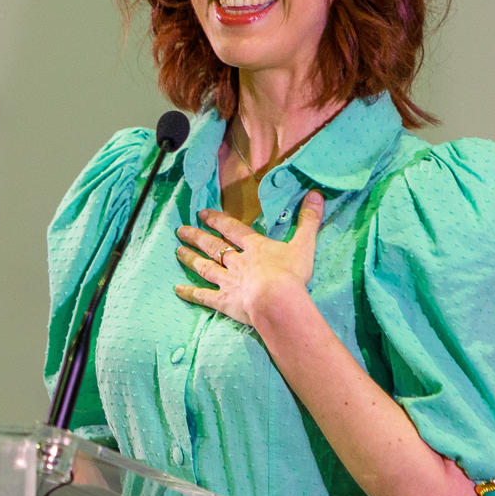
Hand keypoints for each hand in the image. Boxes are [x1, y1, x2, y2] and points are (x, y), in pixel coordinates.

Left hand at [173, 191, 323, 327]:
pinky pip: (203, 296)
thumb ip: (309, 221)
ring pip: (204, 267)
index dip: (217, 220)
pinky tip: (177, 290)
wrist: (276, 300)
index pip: (232, 229)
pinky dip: (190, 293)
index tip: (202, 213)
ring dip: (191, 259)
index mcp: (254, 247)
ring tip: (178, 251)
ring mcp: (227, 281)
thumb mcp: (304, 244)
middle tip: (181, 230)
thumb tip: (317, 194)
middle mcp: (236, 261)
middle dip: (197, 237)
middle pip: (213, 246)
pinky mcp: (223, 301)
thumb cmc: (291, 273)